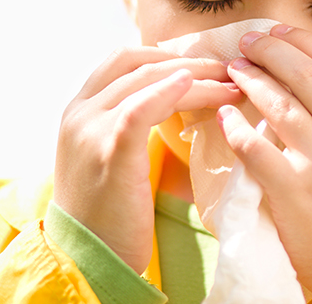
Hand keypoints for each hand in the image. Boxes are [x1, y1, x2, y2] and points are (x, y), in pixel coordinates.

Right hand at [54, 47, 242, 272]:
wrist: (87, 258)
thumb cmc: (109, 211)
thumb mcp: (112, 156)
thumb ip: (132, 123)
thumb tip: (179, 98)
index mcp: (79, 109)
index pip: (124, 59)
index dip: (167, 54)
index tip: (205, 64)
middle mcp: (79, 112)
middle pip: (139, 63)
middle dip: (190, 62)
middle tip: (230, 71)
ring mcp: (90, 129)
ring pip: (148, 80)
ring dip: (196, 77)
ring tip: (232, 85)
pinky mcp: (109, 151)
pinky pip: (139, 108)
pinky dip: (169, 91)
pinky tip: (196, 86)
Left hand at [217, 25, 311, 303]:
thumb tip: (311, 75)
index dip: (302, 40)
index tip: (276, 30)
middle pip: (306, 75)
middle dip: (271, 50)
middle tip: (246, 42)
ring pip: (279, 105)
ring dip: (251, 80)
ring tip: (234, 70)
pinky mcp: (294, 191)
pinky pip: (254, 146)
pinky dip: (235, 126)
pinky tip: (225, 115)